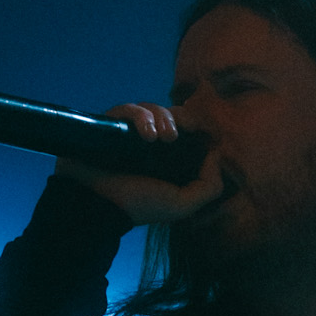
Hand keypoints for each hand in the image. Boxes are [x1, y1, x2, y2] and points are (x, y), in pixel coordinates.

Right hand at [55, 101, 224, 226]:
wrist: (98, 206)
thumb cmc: (139, 206)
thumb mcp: (182, 205)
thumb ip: (209, 186)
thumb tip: (217, 155)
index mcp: (170, 156)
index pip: (188, 129)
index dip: (197, 124)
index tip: (202, 129)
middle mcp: (151, 141)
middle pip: (172, 113)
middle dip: (179, 118)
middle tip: (179, 133)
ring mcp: (130, 131)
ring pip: (152, 108)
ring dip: (161, 118)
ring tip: (162, 137)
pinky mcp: (111, 124)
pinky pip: (127, 108)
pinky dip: (140, 117)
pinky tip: (146, 134)